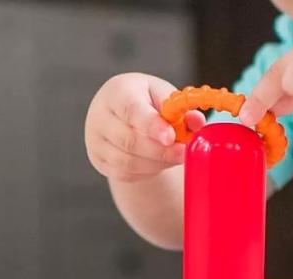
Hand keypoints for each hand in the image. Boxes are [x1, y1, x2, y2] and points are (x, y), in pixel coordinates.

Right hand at [85, 73, 205, 181]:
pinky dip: (147, 171)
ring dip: (156, 163)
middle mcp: (100, 115)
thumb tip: (197, 122)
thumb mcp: (163, 97)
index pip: (131, 110)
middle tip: (183, 153)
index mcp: (117, 91)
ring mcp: (95, 140)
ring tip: (174, 156)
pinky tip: (159, 162)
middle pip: (129, 140)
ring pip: (127, 161)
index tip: (171, 137)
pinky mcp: (99, 160)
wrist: (123, 114)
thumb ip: (180, 109)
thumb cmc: (147, 102)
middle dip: (161, 151)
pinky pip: (125, 173)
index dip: (152, 126)